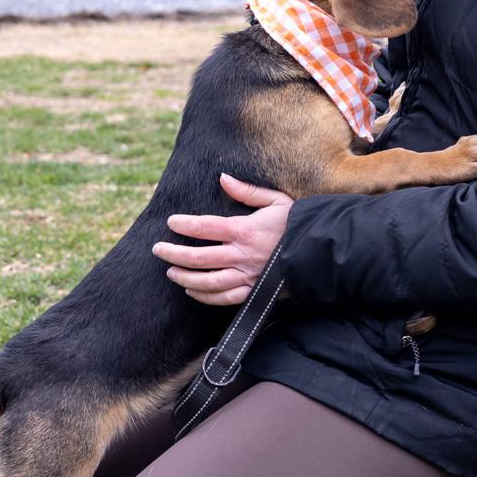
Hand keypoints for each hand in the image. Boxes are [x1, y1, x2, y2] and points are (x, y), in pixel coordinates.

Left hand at [152, 174, 293, 305]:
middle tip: (158, 249)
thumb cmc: (296, 223)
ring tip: (170, 272)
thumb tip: (223, 178)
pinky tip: (191, 290)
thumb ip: (247, 191)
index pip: (205, 227)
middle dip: (174, 253)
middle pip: (199, 257)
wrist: (319, 250)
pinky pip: (223, 298)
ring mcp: (246, 276)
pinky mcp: (252, 291)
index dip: (184, 225)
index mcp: (245, 230)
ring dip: (184, 277)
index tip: (171, 222)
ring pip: (207, 282)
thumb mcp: (276, 200)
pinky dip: (204, 296)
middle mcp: (242, 255)